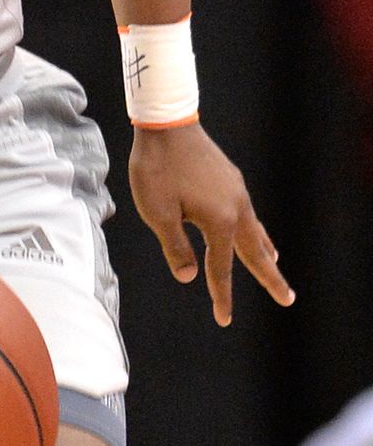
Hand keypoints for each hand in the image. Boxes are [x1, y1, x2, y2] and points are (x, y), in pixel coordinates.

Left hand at [129, 122, 291, 326]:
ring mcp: (236, 191)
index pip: (220, 268)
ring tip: (275, 265)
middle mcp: (237, 207)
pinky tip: (250, 229)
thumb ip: (175, 247)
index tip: (224, 320)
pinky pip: (248, 213)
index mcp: (220, 220)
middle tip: (288, 299)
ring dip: (265, 251)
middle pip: (255, 252)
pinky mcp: (230, 179)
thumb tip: (190, 277)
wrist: (165, 124)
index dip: (221, 296)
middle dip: (270, 277)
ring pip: (255, 230)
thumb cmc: (156, 169)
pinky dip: (254, 229)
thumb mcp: (158, 213)